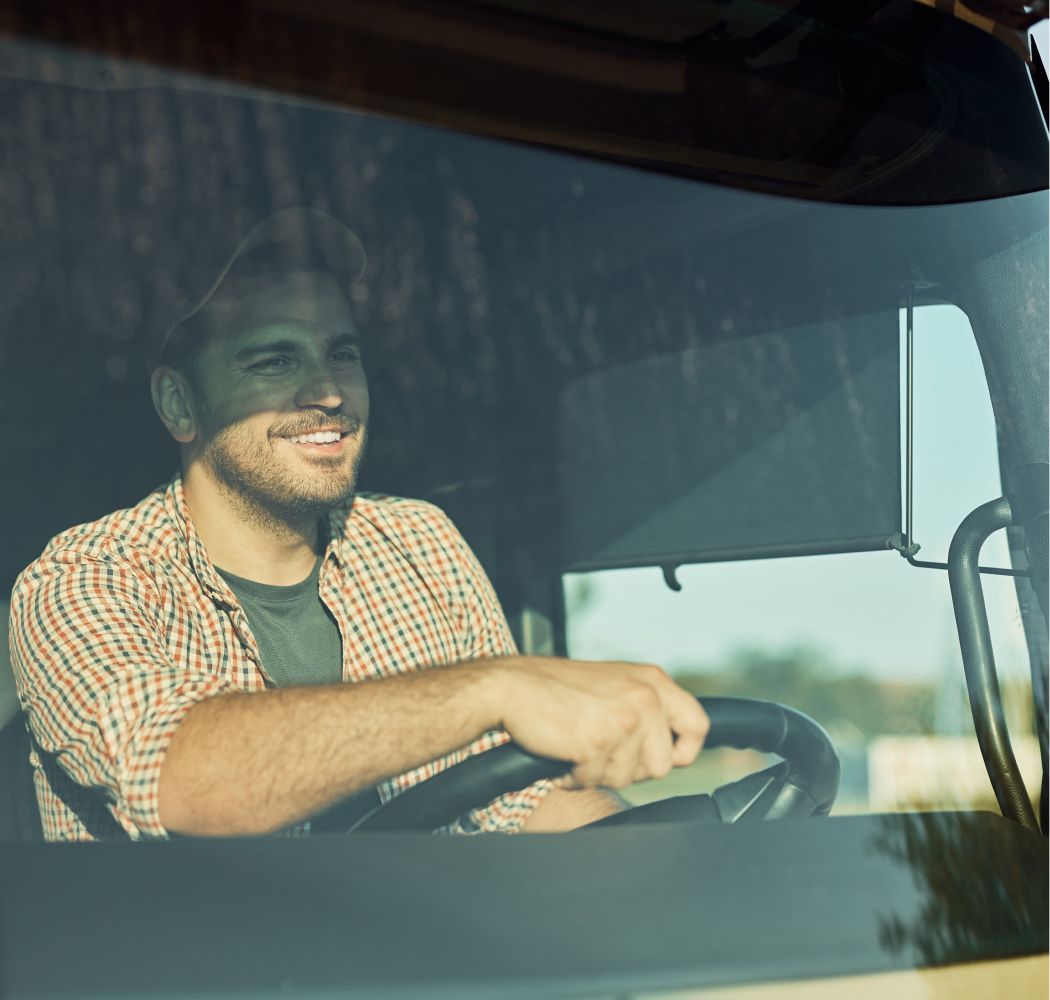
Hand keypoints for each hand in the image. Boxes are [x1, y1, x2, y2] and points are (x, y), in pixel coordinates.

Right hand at [490, 657, 708, 789]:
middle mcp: (644, 697)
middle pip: (662, 765)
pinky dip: (576, 775)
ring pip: (628, 777)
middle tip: (601, 750)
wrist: (512, 685)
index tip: (662, 757)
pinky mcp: (597, 741)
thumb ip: (648, 707)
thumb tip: (674, 750)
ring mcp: (622, 720)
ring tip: (578, 745)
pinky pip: (595, 780)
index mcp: (653, 681)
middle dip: (630, 768)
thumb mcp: (617, 684)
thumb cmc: (558, 688)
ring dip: (599, 771)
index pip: (698, 725)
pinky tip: (564, 752)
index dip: (682, 751)